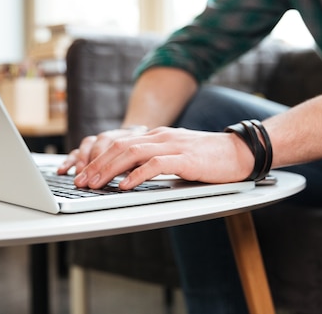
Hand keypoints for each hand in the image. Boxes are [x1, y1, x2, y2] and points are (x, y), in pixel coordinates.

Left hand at [72, 127, 254, 189]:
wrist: (240, 151)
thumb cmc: (210, 158)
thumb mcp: (177, 154)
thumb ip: (155, 159)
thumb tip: (131, 174)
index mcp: (157, 136)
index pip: (120, 144)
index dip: (99, 159)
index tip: (84, 174)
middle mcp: (161, 137)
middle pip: (120, 147)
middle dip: (96, 165)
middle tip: (80, 181)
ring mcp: (173, 146)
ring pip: (132, 154)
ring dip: (109, 170)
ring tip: (94, 184)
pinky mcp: (185, 159)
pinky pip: (156, 164)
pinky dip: (137, 175)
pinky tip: (124, 185)